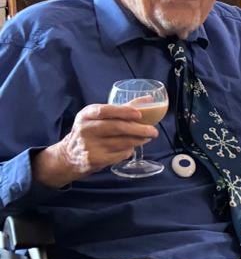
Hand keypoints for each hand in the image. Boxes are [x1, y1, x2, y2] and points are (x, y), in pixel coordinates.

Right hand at [34, 104, 159, 188]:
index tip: (139, 114)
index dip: (124, 112)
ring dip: (138, 140)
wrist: (68, 156)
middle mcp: (86, 129)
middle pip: (117, 127)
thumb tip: (148, 99)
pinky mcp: (95, 160)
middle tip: (153, 131)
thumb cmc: (89, 132)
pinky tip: (131, 148)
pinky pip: (119, 154)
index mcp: (86, 115)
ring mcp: (90, 146)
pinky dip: (129, 151)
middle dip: (139, 129)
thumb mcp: (98, 117)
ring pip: (121, 142)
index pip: (105, 111)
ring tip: (146, 138)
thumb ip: (122, 108)